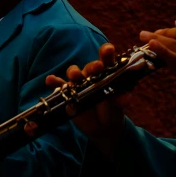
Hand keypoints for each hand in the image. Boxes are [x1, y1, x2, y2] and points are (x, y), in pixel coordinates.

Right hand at [45, 43, 126, 160]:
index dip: (107, 53)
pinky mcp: (68, 94)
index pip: (107, 60)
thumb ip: (120, 100)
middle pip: (90, 67)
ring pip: (75, 74)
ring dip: (74, 72)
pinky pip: (60, 87)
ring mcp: (79, 84)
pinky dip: (54, 82)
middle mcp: (92, 76)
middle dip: (93, 66)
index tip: (109, 49)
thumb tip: (125, 100)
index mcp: (107, 73)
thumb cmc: (113, 109)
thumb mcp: (118, 105)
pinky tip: (50, 80)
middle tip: (97, 67)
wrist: (103, 126)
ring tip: (75, 75)